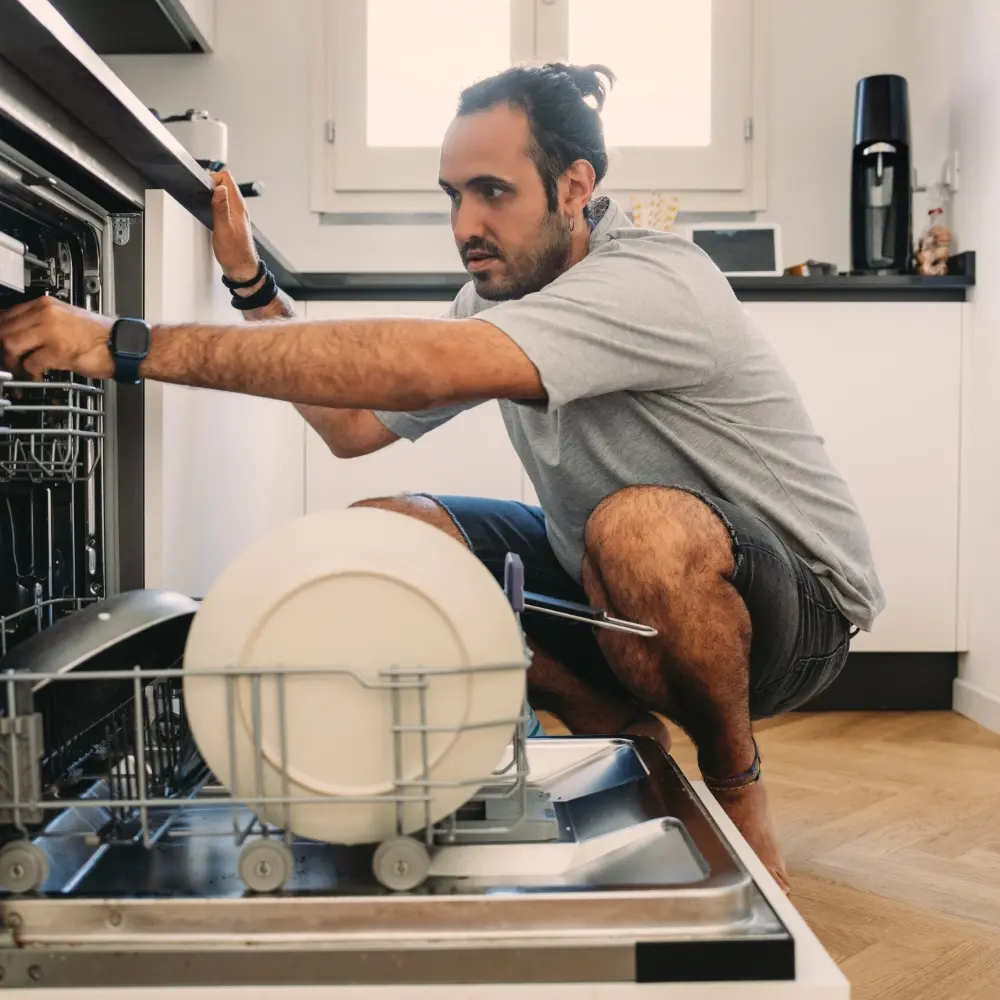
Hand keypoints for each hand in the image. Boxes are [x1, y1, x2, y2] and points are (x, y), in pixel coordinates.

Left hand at [0, 296, 113, 379]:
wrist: (122, 345)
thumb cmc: (100, 337)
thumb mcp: (66, 319)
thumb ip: (42, 322)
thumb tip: (20, 333)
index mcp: (46, 305)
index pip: (6, 315)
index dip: (0, 334)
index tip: (3, 347)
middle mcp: (46, 314)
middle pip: (3, 330)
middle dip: (3, 351)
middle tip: (9, 363)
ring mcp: (51, 331)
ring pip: (9, 345)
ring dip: (12, 363)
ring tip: (21, 371)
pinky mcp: (58, 350)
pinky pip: (30, 364)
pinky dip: (29, 375)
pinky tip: (38, 377)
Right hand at [210, 169, 259, 283]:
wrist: (242, 269)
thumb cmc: (234, 253)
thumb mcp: (223, 229)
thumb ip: (220, 208)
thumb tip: (219, 188)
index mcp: (238, 206)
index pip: (226, 178)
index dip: (212, 178)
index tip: (204, 189)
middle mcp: (238, 207)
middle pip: (224, 183)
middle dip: (210, 185)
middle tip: (201, 196)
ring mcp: (236, 213)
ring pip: (223, 194)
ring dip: (212, 195)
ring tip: (204, 203)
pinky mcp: (232, 220)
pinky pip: (222, 204)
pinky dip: (214, 204)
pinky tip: (209, 212)